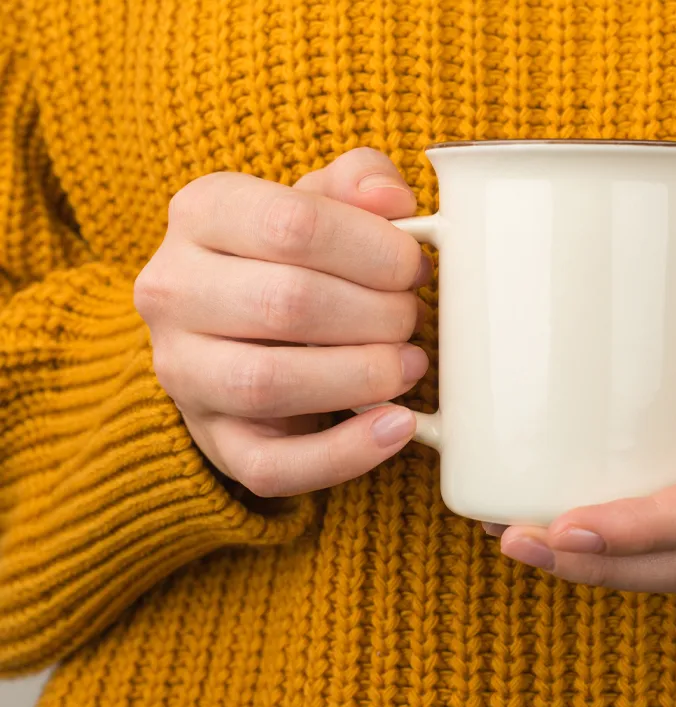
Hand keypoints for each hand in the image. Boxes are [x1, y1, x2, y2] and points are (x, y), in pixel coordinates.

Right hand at [135, 149, 431, 496]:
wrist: (238, 328)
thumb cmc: (293, 256)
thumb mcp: (321, 202)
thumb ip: (358, 182)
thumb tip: (390, 198)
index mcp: (202, 212)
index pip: (293, 223)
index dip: (374, 249)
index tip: (413, 267)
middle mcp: (174, 289)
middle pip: (286, 303)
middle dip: (377, 314)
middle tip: (413, 318)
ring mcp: (184, 371)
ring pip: (269, 384)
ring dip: (362, 377)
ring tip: (410, 366)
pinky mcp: (212, 440)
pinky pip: (271, 466)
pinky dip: (345, 454)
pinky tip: (397, 427)